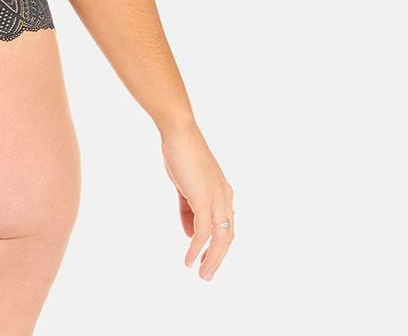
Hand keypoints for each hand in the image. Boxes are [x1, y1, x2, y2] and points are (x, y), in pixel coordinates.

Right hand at [160, 123, 234, 280]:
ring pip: (221, 239)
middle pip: (228, 237)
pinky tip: (189, 260)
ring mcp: (218, 200)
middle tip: (207, 274)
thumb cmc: (180, 152)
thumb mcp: (185, 184)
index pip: (225, 225)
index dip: (216, 243)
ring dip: (212, 259)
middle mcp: (225, 198)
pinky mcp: (205, 200)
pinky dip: (197, 248)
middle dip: (218, 258)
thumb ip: (188, 208)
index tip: (204, 256)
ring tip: (202, 275)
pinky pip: (203, 232)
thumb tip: (190, 233)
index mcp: (222, 192)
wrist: (179, 133)